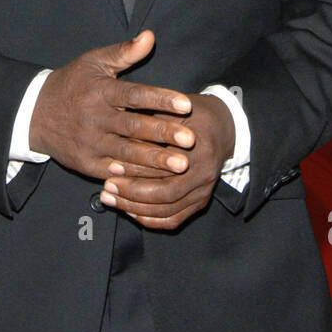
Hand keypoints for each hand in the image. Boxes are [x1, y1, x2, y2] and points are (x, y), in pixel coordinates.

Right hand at [29, 30, 195, 180]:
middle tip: (190, 139)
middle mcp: (94, 118)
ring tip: (182, 165)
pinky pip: (116, 172)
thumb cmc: (72, 84)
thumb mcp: (94, 62)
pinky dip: (137, 177)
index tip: (186, 104)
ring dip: (155, 160)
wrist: (34, 114)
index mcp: (100, 91)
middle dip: (163, 134)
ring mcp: (90, 143)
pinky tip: (159, 180)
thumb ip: (124, 52)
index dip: (160, 100)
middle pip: (133, 127)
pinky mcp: (87, 164)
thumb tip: (151, 36)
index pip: (135, 95)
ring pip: (127, 153)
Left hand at [99, 92, 235, 231]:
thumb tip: (118, 139)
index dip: (135, 169)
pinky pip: (173, 220)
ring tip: (111, 199)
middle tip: (107, 188)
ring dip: (135, 209)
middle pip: (165, 195)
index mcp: (199, 150)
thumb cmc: (194, 115)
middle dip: (131, 194)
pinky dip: (150, 219)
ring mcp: (203, 192)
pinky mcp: (200, 202)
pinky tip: (129, 211)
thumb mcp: (174, 111)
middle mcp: (204, 175)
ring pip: (167, 212)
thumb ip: (150, 126)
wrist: (224, 128)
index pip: (164, 168)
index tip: (111, 166)